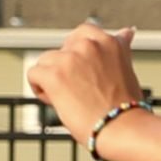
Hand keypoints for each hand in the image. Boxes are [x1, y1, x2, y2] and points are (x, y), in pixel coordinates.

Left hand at [23, 22, 145, 142]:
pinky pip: (34, 74)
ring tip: (70, 99)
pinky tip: (56, 102)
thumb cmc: (125, 107)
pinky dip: (40, 89)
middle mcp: (89, 45)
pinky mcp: (54, 75)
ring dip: (52, 79)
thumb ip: (120, 48)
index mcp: (108, 41)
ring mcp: (70, 58)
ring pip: (46, 62)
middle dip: (65, 68)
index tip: (84, 73)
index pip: (82, 35)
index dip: (78, 56)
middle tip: (80, 91)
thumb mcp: (126, 68)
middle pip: (62, 49)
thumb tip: (126, 32)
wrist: (122, 128)